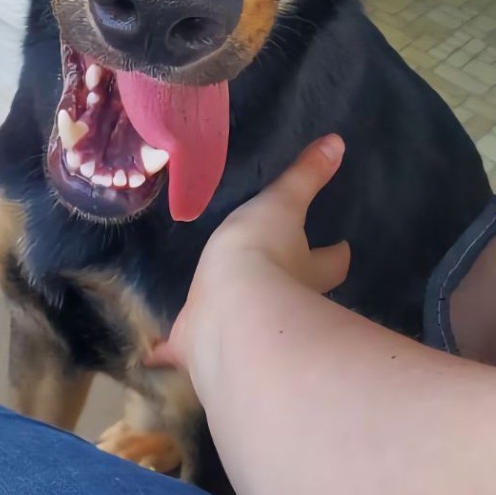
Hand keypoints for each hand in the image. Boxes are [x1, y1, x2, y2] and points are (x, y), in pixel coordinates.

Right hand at [149, 135, 350, 369]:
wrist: (228, 313)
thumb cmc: (261, 253)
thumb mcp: (281, 204)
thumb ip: (305, 176)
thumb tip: (338, 142)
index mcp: (303, 272)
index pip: (330, 262)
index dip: (334, 254)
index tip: (340, 248)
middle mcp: (279, 308)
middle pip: (295, 302)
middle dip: (290, 293)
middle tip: (281, 281)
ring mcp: (238, 331)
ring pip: (243, 328)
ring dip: (234, 323)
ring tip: (217, 312)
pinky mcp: (201, 347)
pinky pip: (185, 347)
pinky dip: (173, 349)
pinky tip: (155, 353)